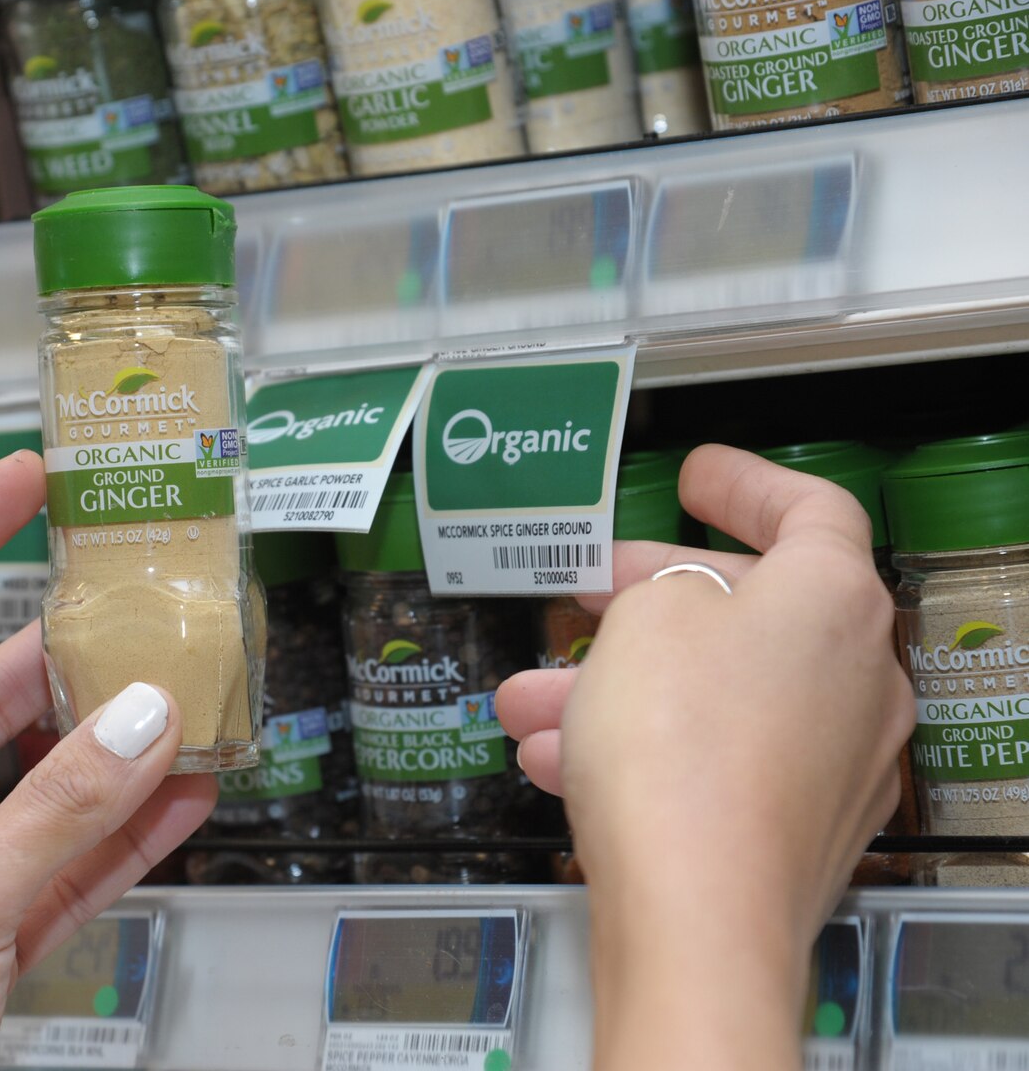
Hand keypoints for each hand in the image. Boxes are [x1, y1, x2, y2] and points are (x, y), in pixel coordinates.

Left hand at [0, 452, 215, 1070]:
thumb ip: (58, 813)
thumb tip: (142, 718)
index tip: (17, 485)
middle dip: (57, 659)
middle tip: (128, 607)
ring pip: (35, 788)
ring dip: (108, 752)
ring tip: (179, 701)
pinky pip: (66, 867)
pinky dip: (124, 836)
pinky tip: (182, 803)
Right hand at [496, 444, 912, 1070]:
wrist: (693, 914)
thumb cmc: (679, 755)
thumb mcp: (645, 617)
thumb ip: (662, 585)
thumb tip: (673, 603)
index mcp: (834, 601)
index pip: (809, 510)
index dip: (747, 483)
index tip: (699, 475)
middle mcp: (857, 679)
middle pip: (751, 610)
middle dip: (650, 601)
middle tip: (593, 589)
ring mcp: (834, 762)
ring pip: (714, 695)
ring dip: (621, 686)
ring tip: (532, 699)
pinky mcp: (797, 830)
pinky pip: (712, 761)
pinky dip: (642, 749)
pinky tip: (557, 761)